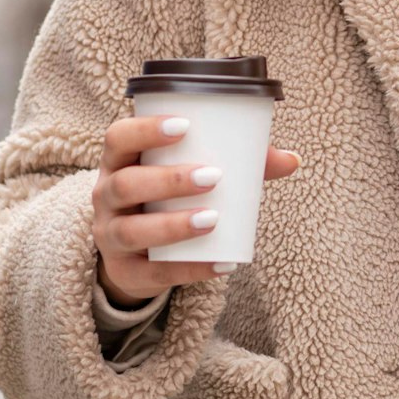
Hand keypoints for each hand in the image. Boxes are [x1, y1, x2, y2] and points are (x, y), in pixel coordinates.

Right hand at [92, 115, 300, 307]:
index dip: (145, 129)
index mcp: (119, 162)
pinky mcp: (124, 272)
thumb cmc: (167, 198)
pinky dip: (190, 269)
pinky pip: (153, 274)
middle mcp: (106, 196)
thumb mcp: (187, 174)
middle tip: (214, 176)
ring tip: (213, 218)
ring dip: (173, 225)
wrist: (137, 254)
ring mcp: (110, 236)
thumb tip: (292, 159)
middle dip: (169, 179)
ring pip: (132, 230)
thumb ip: (238, 163)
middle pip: (126, 184)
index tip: (185, 125)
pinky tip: (222, 262)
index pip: (117, 137)